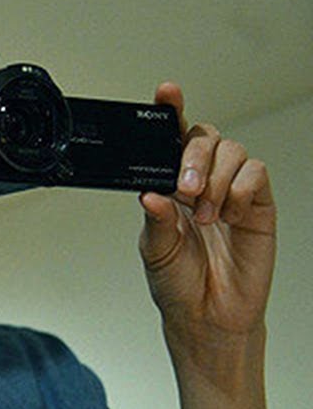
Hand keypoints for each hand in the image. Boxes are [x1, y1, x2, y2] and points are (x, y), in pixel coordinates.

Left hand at [139, 83, 275, 346]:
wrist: (209, 317)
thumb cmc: (178, 284)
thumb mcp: (155, 252)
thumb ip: (155, 221)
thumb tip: (150, 194)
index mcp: (169, 186)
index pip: (169, 140)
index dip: (170, 111)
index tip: (166, 92)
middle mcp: (200, 182)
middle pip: (203, 137)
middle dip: (192, 155)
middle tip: (185, 188)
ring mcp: (230, 190)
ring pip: (231, 151)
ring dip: (215, 178)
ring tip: (205, 214)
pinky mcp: (257, 204)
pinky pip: (255, 174)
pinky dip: (239, 188)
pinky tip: (228, 214)